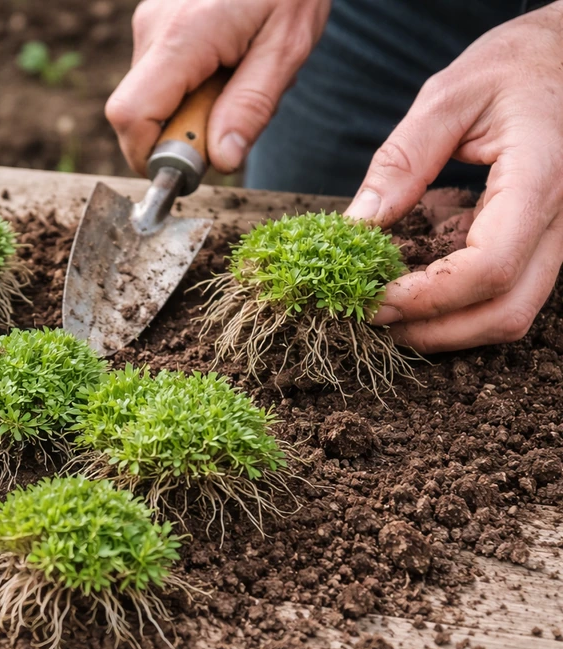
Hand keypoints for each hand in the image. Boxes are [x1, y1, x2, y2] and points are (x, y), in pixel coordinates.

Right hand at [106, 0, 330, 175]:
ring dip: (189, 109)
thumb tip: (221, 162)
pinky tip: (224, 63)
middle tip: (230, 116)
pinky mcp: (154, 22)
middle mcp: (153, 28)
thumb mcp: (288, 47)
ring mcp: (149, 22)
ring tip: (235, 78)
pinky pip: (159, 77)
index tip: (190, 166)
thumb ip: (251, 107)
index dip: (149, 155)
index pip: (131, 116)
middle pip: (137, 113)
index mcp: (184, 36)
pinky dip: (188, 88)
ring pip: (149, 98)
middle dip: (180, 134)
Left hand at [346, 2, 562, 352]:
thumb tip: (358, 224)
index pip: (491, 266)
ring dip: (450, 330)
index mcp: (539, 178)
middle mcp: (560, 218)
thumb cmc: (512, 68)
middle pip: (508, 310)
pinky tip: (418, 296)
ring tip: (390, 315)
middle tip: (373, 318)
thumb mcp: (449, 96)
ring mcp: (558, 235)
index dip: (429, 297)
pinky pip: (511, 294)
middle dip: (436, 330)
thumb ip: (402, 160)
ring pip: (514, 313)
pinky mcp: (543, 241)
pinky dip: (463, 310)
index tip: (374, 299)